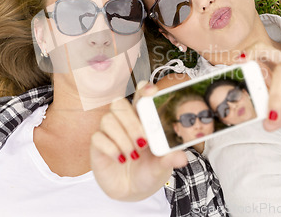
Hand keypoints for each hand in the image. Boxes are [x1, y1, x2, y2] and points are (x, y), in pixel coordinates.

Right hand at [90, 82, 187, 201]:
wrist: (132, 191)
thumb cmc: (147, 171)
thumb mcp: (161, 166)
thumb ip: (169, 159)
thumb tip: (182, 158)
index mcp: (141, 119)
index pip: (139, 95)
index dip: (143, 89)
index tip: (151, 91)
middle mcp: (123, 121)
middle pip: (119, 103)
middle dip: (131, 122)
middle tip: (143, 142)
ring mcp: (109, 132)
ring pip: (108, 119)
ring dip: (122, 138)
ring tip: (133, 155)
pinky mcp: (97, 145)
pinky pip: (98, 137)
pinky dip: (111, 148)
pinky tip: (121, 159)